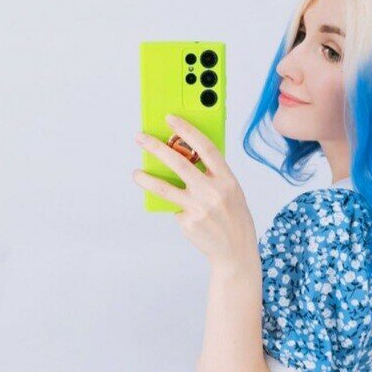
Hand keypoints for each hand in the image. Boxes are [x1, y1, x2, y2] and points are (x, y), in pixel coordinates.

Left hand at [133, 115, 258, 268]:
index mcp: (228, 180)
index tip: (170, 119)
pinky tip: (186, 214)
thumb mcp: (232, 193)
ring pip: (165, 188)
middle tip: (140, 138)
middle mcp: (213, 192)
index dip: (187, 131)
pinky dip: (176, 208)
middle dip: (156, 147)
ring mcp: (199, 208)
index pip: (205, 147)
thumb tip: (184, 158)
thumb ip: (212, 176)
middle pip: (179, 163)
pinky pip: (175, 209)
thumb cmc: (233, 218)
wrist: (235, 252)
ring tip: (136, 173)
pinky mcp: (188, 222)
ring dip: (147, 179)